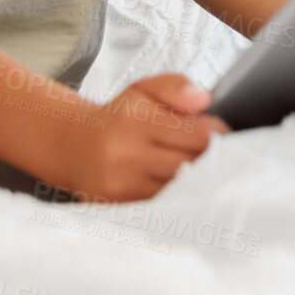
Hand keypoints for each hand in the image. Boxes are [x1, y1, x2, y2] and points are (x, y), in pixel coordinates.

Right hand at [55, 74, 229, 201]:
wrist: (73, 146)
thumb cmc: (120, 117)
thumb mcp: (144, 88)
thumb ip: (176, 86)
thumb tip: (204, 100)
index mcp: (135, 119)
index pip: (198, 135)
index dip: (218, 135)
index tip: (221, 135)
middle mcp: (125, 154)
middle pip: (190, 166)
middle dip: (210, 161)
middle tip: (219, 156)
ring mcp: (121, 185)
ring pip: (179, 191)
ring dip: (197, 183)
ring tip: (202, 173)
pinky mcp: (118, 207)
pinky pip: (162, 208)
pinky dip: (177, 200)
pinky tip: (183, 191)